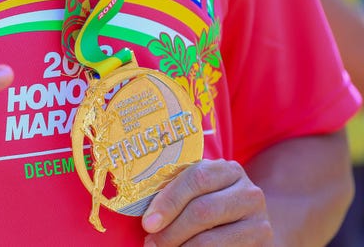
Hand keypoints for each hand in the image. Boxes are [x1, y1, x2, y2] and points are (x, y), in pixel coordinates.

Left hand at [142, 159, 273, 245]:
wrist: (249, 222)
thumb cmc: (211, 202)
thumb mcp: (198, 191)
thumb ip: (176, 193)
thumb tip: (147, 215)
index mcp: (227, 170)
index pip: (196, 179)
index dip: (169, 201)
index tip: (148, 223)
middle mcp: (248, 192)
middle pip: (202, 211)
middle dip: (171, 231)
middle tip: (152, 243)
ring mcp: (259, 220)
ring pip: (211, 239)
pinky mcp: (262, 244)